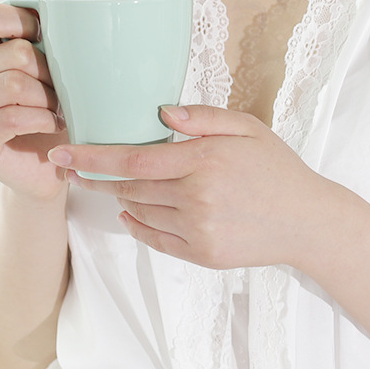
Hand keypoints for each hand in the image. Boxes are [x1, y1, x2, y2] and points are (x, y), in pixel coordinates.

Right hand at [0, 0, 68, 202]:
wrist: (52, 164)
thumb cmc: (52, 106)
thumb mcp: (50, 56)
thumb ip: (37, 13)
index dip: (24, 20)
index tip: (49, 37)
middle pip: (14, 53)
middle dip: (51, 70)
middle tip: (65, 87)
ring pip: (13, 85)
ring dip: (49, 97)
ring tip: (61, 108)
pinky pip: (10, 117)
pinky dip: (40, 119)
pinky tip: (51, 124)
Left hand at [48, 104, 337, 269]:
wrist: (307, 221)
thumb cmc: (277, 167)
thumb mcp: (247, 128)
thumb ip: (204, 117)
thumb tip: (161, 114)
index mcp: (204, 160)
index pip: (133, 160)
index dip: (92, 157)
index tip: (62, 153)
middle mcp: (196, 197)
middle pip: (129, 188)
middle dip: (97, 177)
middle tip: (74, 167)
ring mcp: (197, 230)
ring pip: (140, 212)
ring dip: (120, 198)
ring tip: (110, 185)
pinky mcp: (201, 254)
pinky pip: (155, 239)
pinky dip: (137, 225)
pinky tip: (131, 214)